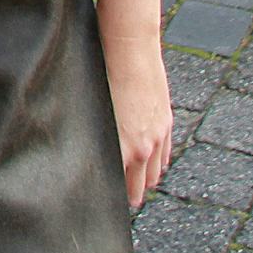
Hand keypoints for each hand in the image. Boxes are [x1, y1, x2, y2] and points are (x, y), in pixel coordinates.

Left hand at [103, 25, 176, 206]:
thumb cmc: (102, 75)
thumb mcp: (93, 109)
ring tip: (133, 188)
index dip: (109, 196)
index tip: (102, 203)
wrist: (130, 48)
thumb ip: (95, 135)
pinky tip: (150, 167)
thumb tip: (87, 151)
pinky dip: (157, 165)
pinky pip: (165, 156)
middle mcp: (143, 147)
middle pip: (138, 185)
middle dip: (128, 196)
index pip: (117, 185)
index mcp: (122, 147)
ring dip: (144, 182)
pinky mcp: (165, 122)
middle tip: (119, 203)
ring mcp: (157, 136)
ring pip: (153, 173)